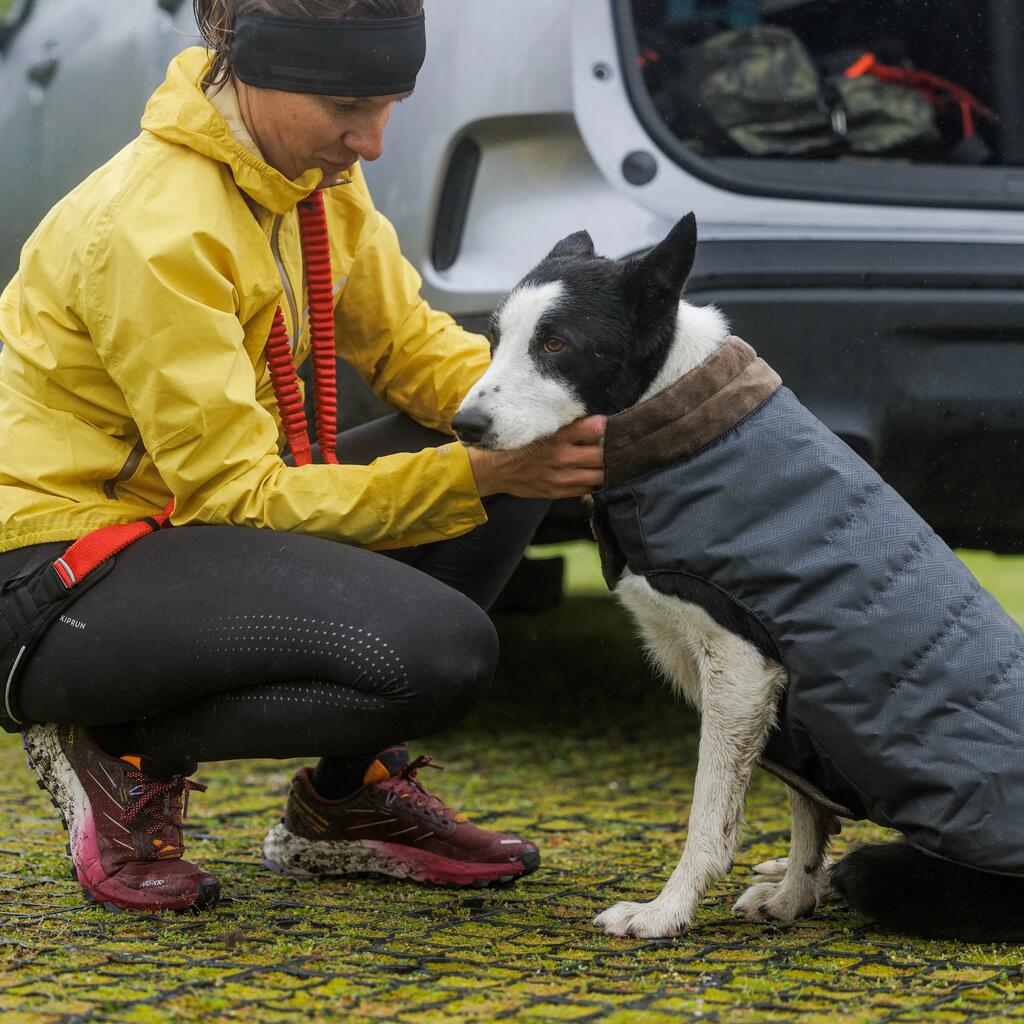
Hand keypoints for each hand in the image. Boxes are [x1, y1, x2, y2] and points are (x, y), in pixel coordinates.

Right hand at [466, 416, 605, 498]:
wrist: (493, 470)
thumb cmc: (516, 445)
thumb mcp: (538, 426)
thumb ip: (564, 425)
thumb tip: (592, 420)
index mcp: (557, 436)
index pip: (595, 428)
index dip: (608, 426)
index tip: (613, 424)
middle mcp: (561, 457)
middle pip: (602, 455)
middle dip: (611, 449)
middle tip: (616, 445)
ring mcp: (561, 477)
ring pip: (600, 475)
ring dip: (607, 468)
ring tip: (610, 462)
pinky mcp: (557, 492)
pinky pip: (587, 489)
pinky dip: (594, 482)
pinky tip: (594, 475)